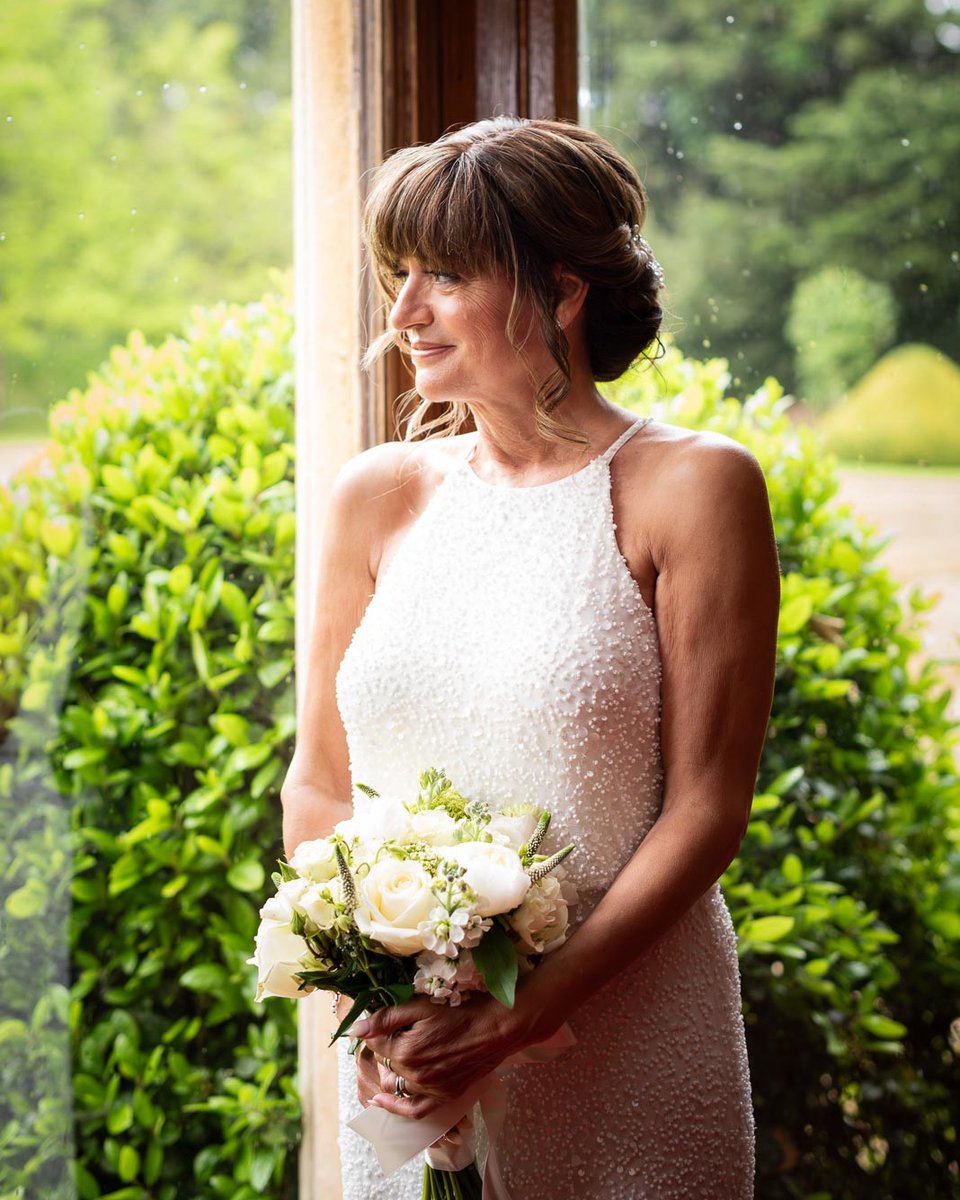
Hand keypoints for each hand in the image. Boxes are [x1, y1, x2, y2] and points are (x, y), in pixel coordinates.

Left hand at [349, 993, 524, 1120]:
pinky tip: (381, 1101)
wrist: (493, 1029)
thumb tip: (354, 1030)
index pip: (375, 1044)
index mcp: (404, 1051)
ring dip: (390, 1071)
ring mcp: (428, 1089)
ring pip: (395, 1085)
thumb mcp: (420, 1007)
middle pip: (385, 1064)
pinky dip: (396, 1108)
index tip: (384, 1024)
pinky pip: (414, 1109)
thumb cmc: (457, 1012)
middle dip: (385, 1050)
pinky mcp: (443, 1097)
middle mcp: (413, 1075)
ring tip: (395, 1057)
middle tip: (394, 1035)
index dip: (377, 1032)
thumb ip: (385, 1018)